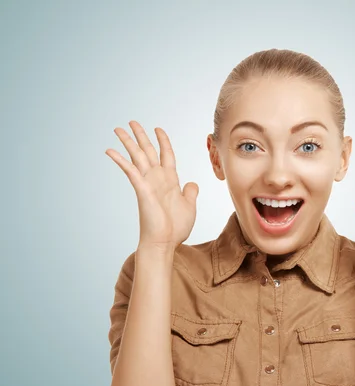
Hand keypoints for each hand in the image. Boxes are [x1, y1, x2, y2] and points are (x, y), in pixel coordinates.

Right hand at [105, 121, 198, 248]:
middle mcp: (157, 179)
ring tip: (118, 129)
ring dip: (128, 142)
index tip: (158, 128)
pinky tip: (110, 150)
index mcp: (170, 181)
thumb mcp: (189, 206)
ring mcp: (148, 183)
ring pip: (137, 157)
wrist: (165, 243)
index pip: (166, 155)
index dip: (163, 141)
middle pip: (148, 151)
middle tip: (131, 122)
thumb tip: (192, 183)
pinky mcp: (142, 189)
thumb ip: (190, 193)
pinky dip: (121, 160)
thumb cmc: (175, 228)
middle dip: (140, 136)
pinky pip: (130, 171)